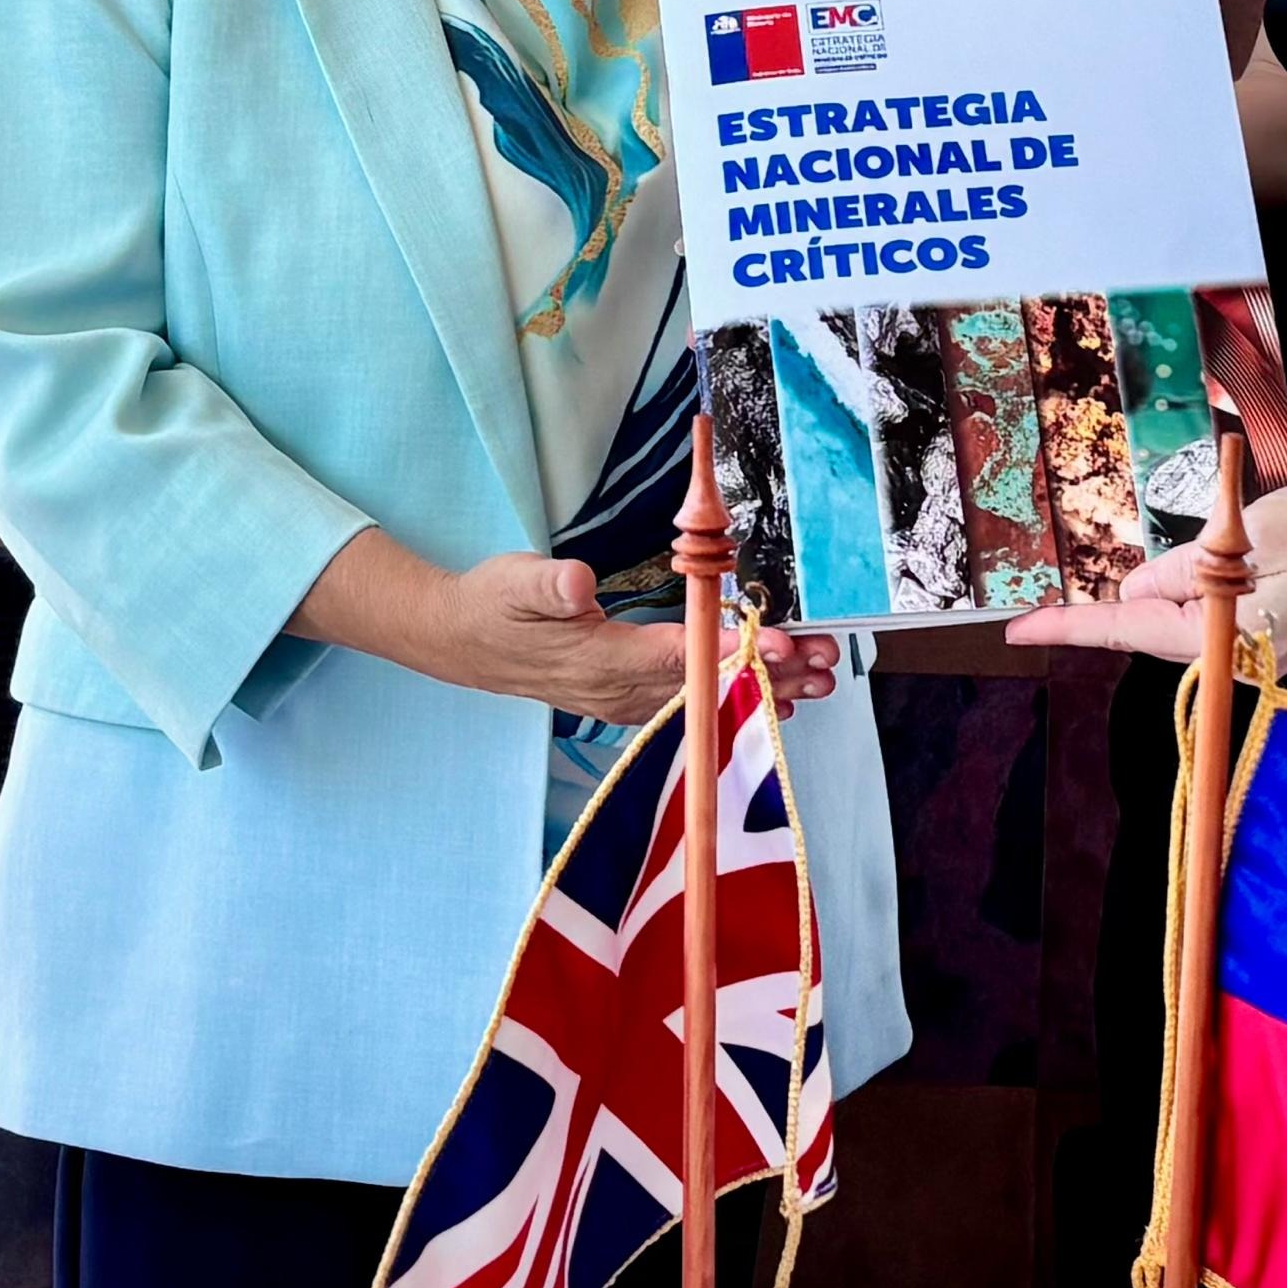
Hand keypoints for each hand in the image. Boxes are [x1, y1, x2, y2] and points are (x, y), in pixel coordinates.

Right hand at [428, 554, 842, 722]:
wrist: (460, 642)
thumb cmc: (492, 604)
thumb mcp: (514, 581)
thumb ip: (549, 585)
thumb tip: (578, 584)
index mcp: (600, 660)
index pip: (678, 659)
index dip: (731, 653)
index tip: (778, 643)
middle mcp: (617, 691)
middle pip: (706, 687)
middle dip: (770, 675)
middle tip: (825, 662)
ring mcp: (620, 702)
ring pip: (704, 700)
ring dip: (761, 690)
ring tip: (818, 680)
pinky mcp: (622, 700)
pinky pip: (688, 706)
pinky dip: (731, 700)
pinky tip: (766, 699)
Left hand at [1001, 473, 1286, 674]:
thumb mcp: (1260, 532)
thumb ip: (1194, 562)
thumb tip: (1139, 584)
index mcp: (1235, 640)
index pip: (1135, 630)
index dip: (1074, 625)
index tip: (1019, 629)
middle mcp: (1246, 658)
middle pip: (1154, 634)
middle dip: (1099, 618)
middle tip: (1038, 613)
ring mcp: (1267, 649)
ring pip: (1184, 624)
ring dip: (1143, 603)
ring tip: (1092, 597)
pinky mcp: (1283, 631)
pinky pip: (1215, 617)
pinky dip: (1184, 596)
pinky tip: (1168, 576)